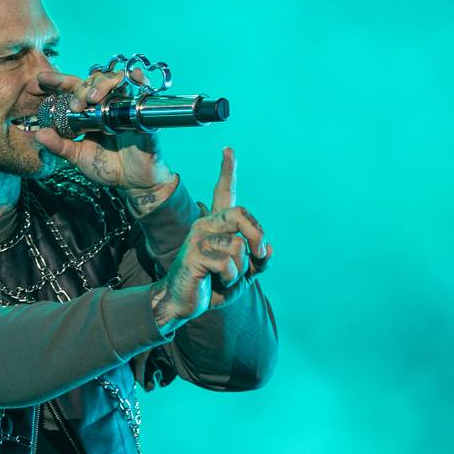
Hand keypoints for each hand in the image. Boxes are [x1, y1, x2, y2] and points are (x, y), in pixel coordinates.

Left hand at [29, 67, 174, 193]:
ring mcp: (124, 106)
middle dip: (81, 89)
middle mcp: (106, 105)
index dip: (59, 81)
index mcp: (89, 112)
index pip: (73, 89)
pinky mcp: (142, 111)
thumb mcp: (78, 157)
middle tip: (76, 105)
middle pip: (93, 81)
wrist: (133, 182)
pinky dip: (138, 78)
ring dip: (102, 84)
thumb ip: (59, 146)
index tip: (42, 78)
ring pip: (114, 79)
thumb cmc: (107, 167)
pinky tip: (133, 75)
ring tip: (93, 98)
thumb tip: (39, 135)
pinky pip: (143, 88)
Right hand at [150, 147, 272, 333]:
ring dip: (241, 269)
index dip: (227, 171)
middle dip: (257, 235)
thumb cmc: (213, 286)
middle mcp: (206, 224)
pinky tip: (216, 281)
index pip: (223, 193)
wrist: (185, 303)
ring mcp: (199, 237)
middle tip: (259, 254)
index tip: (228, 150)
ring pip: (239, 246)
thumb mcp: (243, 274)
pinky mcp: (195, 253)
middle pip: (241, 214)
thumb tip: (268, 248)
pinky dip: (230, 278)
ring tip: (226, 278)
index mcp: (217, 225)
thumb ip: (258, 261)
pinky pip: (228, 263)